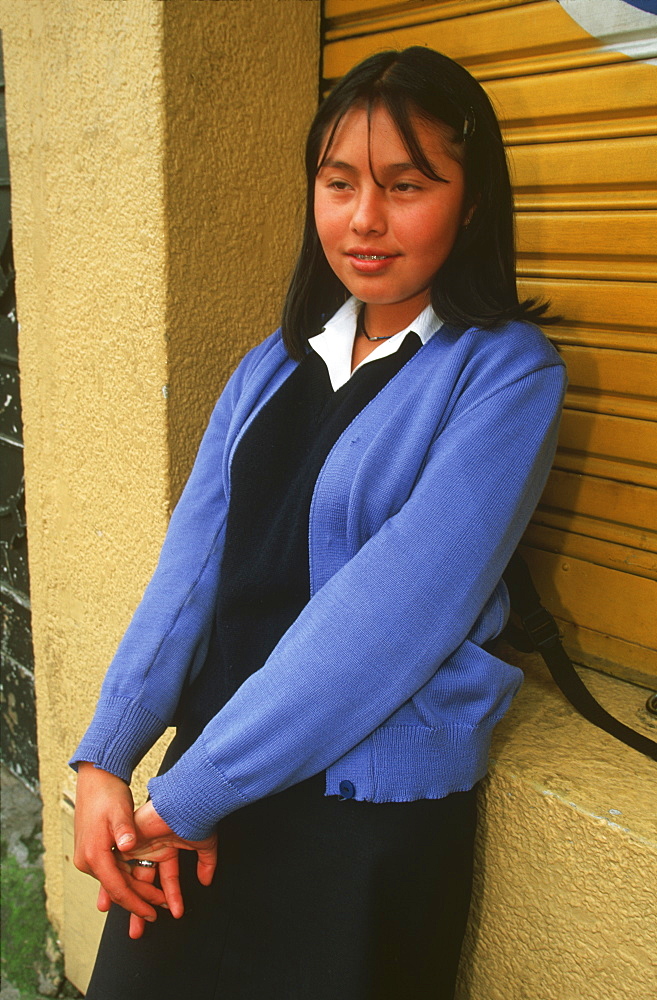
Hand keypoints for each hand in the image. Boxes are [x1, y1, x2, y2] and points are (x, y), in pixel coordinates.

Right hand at [73, 763, 166, 927]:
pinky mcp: (94, 852)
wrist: (95, 780)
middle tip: (158, 912)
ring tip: (155, 903)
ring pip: (116, 882)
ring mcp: (89, 857)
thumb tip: (127, 847)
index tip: (151, 913)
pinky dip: (128, 880)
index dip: (136, 903)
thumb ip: (125, 829)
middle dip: (138, 902)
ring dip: (135, 893)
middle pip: (117, 889)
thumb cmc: (108, 793)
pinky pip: (113, 872)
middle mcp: (88, 860)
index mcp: (94, 854)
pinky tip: (142, 887)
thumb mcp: (119, 810)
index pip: (117, 888)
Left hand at [116, 799, 216, 938]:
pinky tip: (123, 902)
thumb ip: (206, 863)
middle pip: (142, 884)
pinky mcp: (127, 843)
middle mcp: (150, 849)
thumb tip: (206, 881)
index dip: (169, 898)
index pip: (166, 879)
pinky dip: (118, 886)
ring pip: (129, 879)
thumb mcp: (204, 845)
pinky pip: (118, 868)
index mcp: (166, 848)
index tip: (175, 912)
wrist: (186, 802)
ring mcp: (138, 846)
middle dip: (142, 909)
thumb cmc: (195, 816)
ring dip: (131, 903)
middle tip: (140, 929)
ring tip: (137, 922)